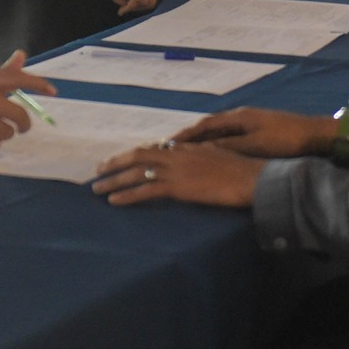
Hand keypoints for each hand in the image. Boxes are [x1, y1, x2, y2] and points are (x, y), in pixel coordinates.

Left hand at [92, 142, 265, 207]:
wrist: (251, 177)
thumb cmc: (241, 171)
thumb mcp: (218, 158)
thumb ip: (200, 157)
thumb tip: (190, 163)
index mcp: (186, 147)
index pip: (153, 148)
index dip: (134, 154)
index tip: (120, 160)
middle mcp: (177, 154)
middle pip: (138, 154)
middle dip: (116, 163)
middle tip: (98, 170)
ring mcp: (176, 169)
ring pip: (137, 172)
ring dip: (114, 180)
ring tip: (97, 188)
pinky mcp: (178, 186)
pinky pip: (146, 190)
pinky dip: (127, 195)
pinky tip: (114, 201)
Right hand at [172, 107, 333, 158]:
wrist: (313, 134)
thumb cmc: (284, 139)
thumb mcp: (254, 145)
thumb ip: (228, 146)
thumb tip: (202, 149)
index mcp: (238, 117)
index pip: (204, 125)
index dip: (186, 135)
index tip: (167, 144)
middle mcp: (240, 116)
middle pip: (209, 126)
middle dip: (190, 137)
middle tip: (171, 148)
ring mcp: (250, 121)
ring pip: (219, 131)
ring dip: (203, 140)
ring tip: (186, 152)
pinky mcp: (258, 129)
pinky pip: (229, 134)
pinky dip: (217, 142)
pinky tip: (213, 152)